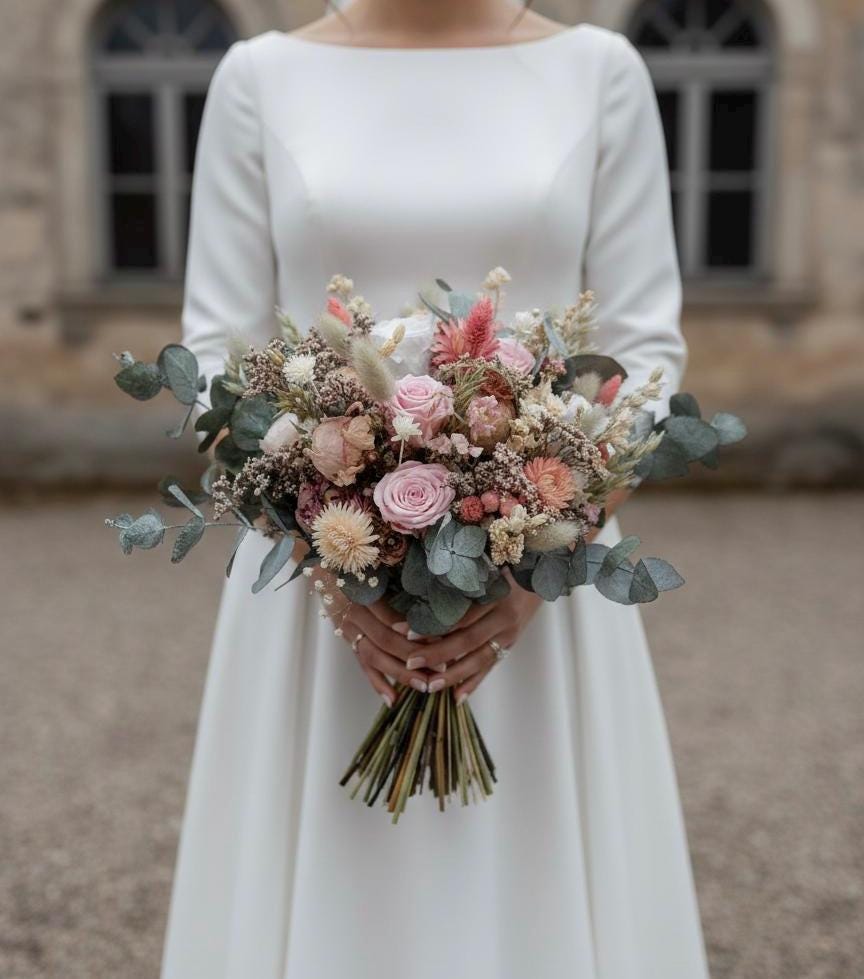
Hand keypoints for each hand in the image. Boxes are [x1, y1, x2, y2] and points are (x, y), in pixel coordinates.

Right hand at [313, 571, 430, 707]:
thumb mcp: (377, 572)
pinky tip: (393, 699)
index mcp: (364, 595)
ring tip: (423, 685)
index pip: (393, 620)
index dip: (416, 633)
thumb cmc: (359, 567)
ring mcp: (349, 630)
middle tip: (441, 669)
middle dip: (414, 658)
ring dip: (400, 674)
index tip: (442, 643)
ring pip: (375, 657)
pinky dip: (377, 683)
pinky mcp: (348, 641)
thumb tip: (433, 607)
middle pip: (386, 641)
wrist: (324, 568)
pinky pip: (362, 665)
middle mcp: (355, 615)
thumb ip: (398, 589)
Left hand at [394, 572, 543, 703]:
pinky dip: (474, 683)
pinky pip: (491, 667)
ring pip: (479, 659)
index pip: (460, 614)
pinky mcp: (511, 645)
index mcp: (495, 595)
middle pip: (467, 640)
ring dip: (453, 675)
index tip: (405, 632)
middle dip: (437, 654)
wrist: (540, 579)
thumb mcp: (487, 571)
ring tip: (430, 686)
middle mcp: (504, 617)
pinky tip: (457, 697)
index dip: (433, 625)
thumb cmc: (507, 569)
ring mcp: (509, 634)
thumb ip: (462, 583)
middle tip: (410, 662)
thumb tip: (423, 596)